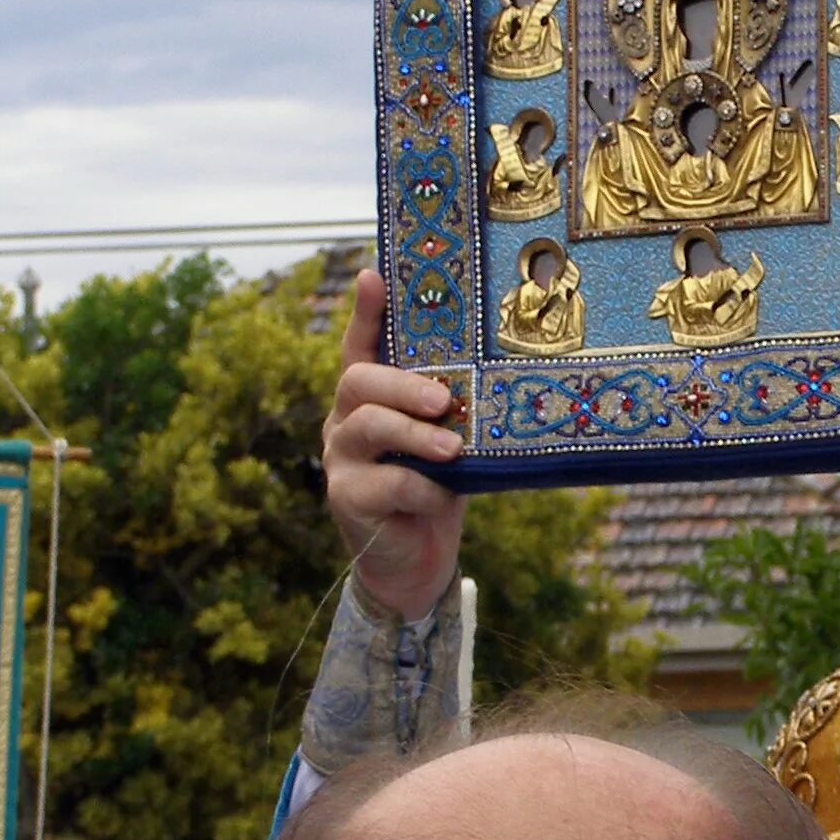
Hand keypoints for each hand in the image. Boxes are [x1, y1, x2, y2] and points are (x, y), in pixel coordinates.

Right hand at [320, 270, 466, 619]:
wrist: (416, 564)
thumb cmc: (438, 490)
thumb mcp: (448, 442)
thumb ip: (453, 412)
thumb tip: (499, 375)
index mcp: (370, 398)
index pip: (361, 345)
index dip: (366, 312)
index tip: (375, 275)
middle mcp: (345, 421)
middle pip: (357, 380)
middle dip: (402, 384)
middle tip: (442, 400)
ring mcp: (340, 459)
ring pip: (368, 427)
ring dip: (414, 435)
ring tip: (452, 449)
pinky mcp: (345, 499)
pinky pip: (386, 483)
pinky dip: (423, 489)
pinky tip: (443, 498)